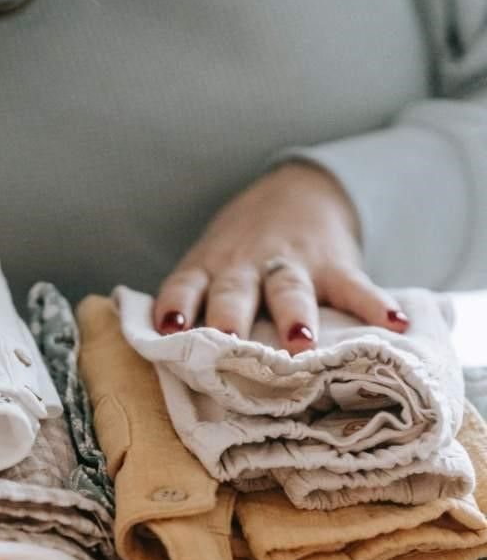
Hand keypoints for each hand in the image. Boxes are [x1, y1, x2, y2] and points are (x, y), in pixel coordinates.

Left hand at [154, 162, 408, 352]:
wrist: (294, 192)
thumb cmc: (237, 255)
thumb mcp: (209, 268)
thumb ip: (193, 308)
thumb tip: (167, 367)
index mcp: (208, 269)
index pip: (185, 284)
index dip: (175, 303)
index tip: (168, 326)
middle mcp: (245, 267)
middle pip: (235, 290)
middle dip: (230, 315)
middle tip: (227, 340)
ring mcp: (290, 264)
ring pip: (289, 289)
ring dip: (294, 314)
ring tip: (300, 342)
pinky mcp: (334, 266)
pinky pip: (355, 287)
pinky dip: (375, 305)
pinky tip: (393, 323)